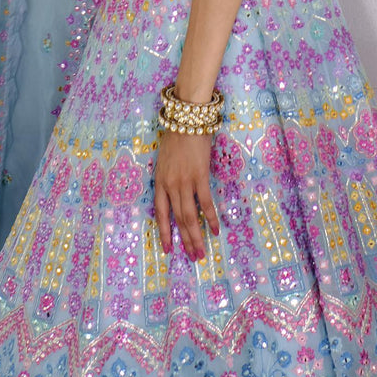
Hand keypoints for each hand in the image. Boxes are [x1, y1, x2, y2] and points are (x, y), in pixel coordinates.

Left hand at [153, 128, 220, 259]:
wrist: (186, 119)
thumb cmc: (176, 137)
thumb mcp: (165, 160)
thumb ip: (168, 178)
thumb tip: (174, 195)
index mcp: (160, 182)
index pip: (160, 213)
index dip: (164, 232)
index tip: (168, 249)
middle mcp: (170, 185)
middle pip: (178, 219)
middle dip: (185, 240)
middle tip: (193, 257)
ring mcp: (185, 182)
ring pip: (190, 216)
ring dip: (196, 236)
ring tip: (201, 252)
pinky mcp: (200, 176)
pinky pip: (205, 202)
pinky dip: (211, 217)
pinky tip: (216, 229)